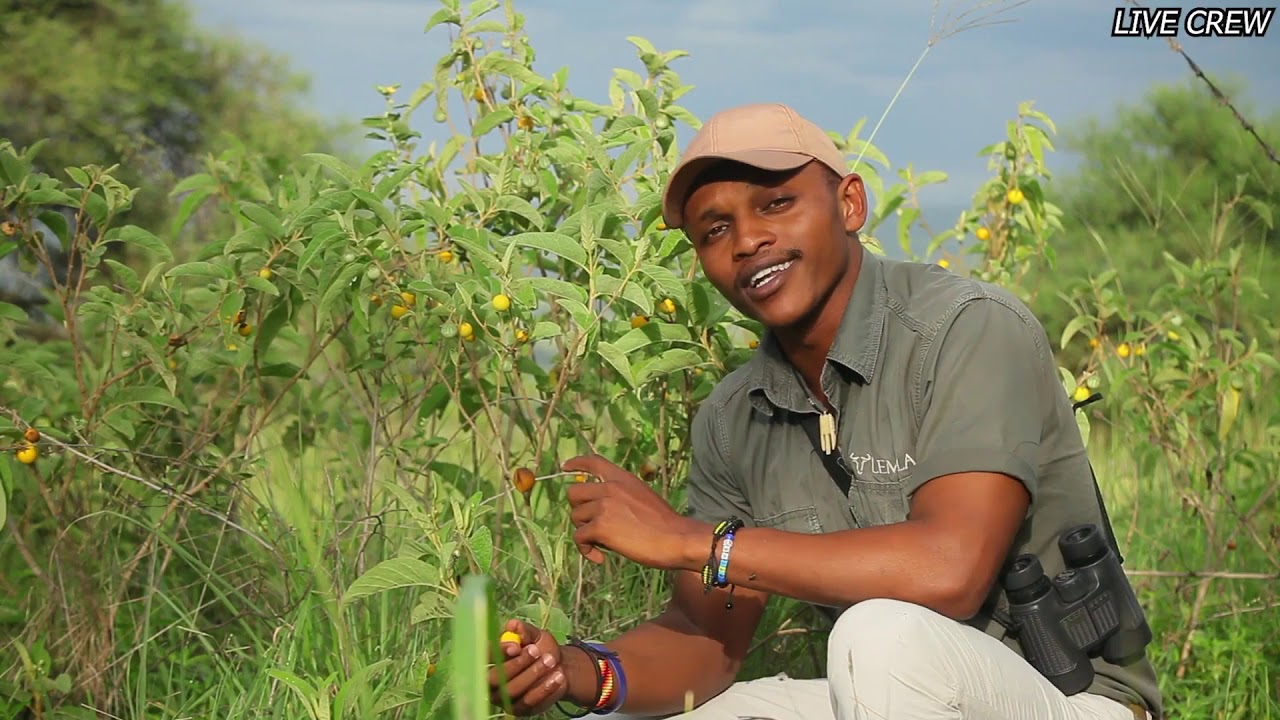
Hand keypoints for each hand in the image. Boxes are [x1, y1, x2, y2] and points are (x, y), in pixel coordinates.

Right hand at [488, 619, 566, 715]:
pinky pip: (528, 702)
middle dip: (517, 664)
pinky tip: (558, 678)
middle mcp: (491, 681)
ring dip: (532, 675)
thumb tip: (513, 625)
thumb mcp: (536, 636)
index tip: (515, 646)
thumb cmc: (541, 649)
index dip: (497, 652)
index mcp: (491, 659)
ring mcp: (503, 698)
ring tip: (551, 661)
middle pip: (495, 678)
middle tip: (537, 652)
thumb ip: (525, 631)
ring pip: (511, 691)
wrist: (558, 668)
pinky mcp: (517, 710)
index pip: (484, 656)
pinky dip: (544, 689)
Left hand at [562, 454, 706, 570]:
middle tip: (592, 526)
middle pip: (574, 493)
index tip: (565, 467)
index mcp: (622, 478)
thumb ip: (622, 496)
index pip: (593, 462)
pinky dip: (587, 551)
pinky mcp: (600, 527)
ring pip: (576, 518)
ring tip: (604, 544)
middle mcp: (609, 488)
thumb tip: (601, 508)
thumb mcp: (643, 497)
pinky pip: (579, 539)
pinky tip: (600, 558)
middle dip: (579, 510)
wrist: (676, 539)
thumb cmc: (665, 524)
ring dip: (585, 533)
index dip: (575, 463)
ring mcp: (603, 506)